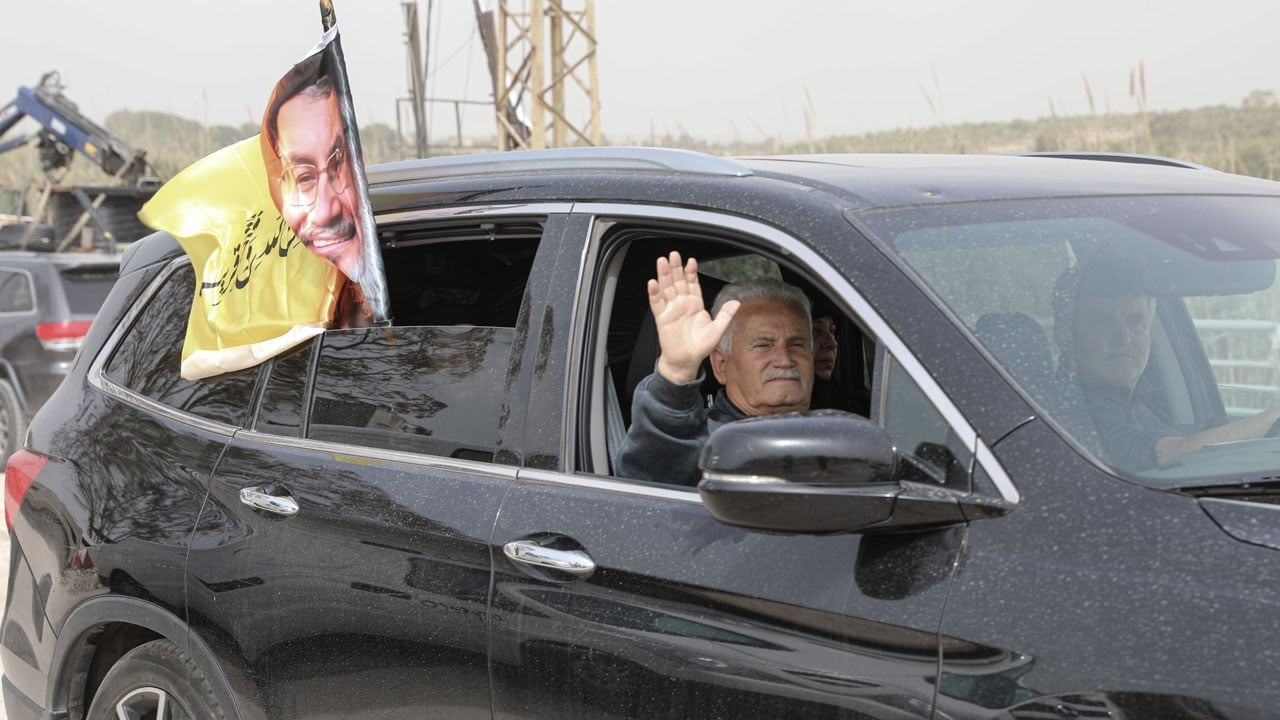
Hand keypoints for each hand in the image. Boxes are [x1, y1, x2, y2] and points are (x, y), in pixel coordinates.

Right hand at [648, 251, 738, 384]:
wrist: (686, 361)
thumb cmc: (700, 347)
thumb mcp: (717, 330)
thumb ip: (725, 315)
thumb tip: (736, 303)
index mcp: (695, 304)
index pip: (692, 284)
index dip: (691, 272)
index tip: (691, 261)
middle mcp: (682, 304)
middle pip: (677, 281)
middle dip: (676, 267)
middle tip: (673, 255)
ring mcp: (671, 309)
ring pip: (666, 288)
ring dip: (663, 275)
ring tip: (662, 262)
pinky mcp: (662, 317)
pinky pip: (656, 302)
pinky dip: (654, 293)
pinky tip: (653, 283)